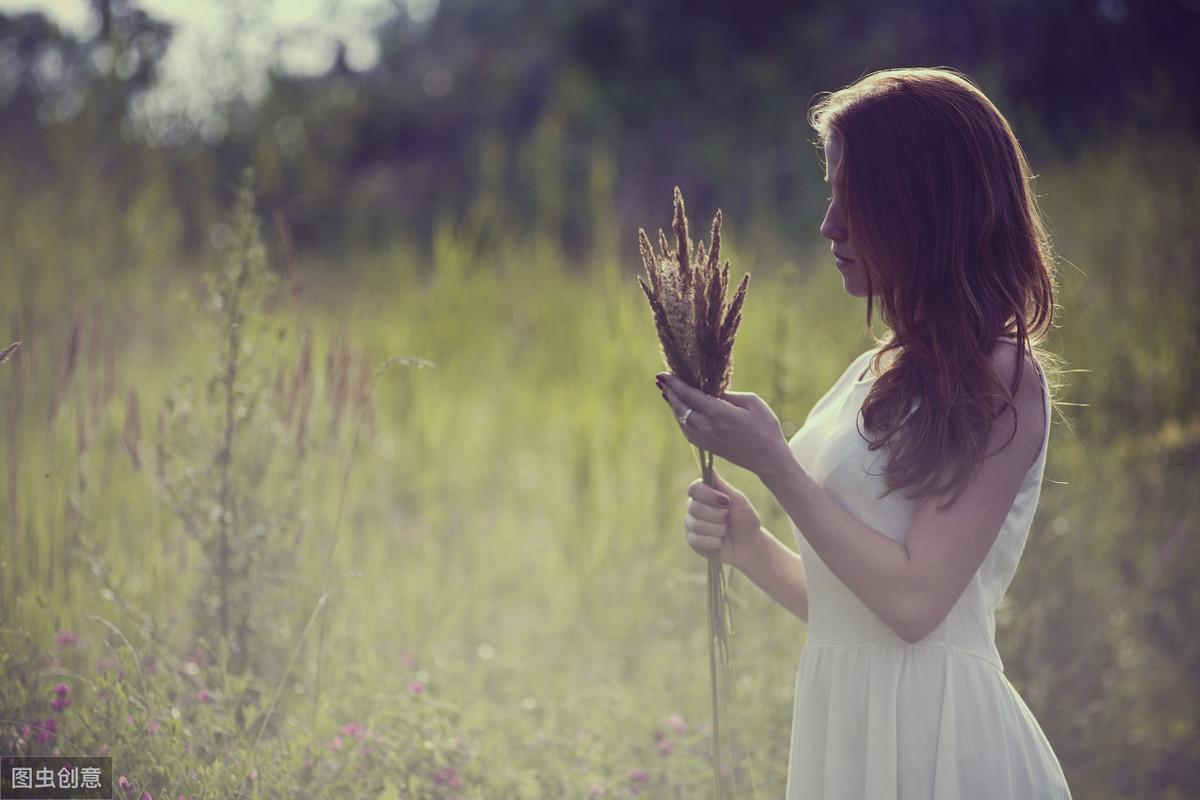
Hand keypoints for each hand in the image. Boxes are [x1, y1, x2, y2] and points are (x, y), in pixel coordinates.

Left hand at [656, 372, 790, 478]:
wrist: (768, 459)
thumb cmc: (765, 427)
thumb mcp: (752, 402)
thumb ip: (728, 394)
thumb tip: (711, 390)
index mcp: (718, 412)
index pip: (689, 394)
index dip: (674, 383)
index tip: (663, 374)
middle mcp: (707, 426)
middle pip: (680, 407)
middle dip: (669, 392)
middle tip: (661, 380)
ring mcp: (705, 438)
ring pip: (681, 419)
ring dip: (673, 405)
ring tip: (668, 393)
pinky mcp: (707, 446)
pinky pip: (686, 430)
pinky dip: (680, 418)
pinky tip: (680, 411)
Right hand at [684, 466, 764, 570]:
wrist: (750, 545)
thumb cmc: (745, 520)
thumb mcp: (738, 501)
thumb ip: (722, 486)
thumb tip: (710, 466)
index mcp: (704, 494)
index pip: (694, 488)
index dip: (708, 495)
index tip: (726, 501)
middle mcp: (694, 507)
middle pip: (694, 507)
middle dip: (716, 515)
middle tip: (728, 518)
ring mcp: (692, 524)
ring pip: (696, 524)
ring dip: (717, 529)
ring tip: (726, 531)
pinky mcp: (692, 541)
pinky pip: (696, 540)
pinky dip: (713, 541)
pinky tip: (721, 542)